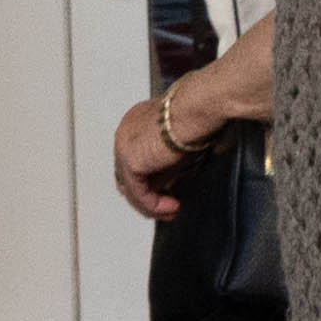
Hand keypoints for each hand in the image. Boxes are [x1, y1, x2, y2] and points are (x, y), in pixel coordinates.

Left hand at [109, 81, 207, 220]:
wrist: (196, 108)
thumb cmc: (196, 116)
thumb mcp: (178, 145)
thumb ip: (167, 165)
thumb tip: (166, 187)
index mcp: (134, 123)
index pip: (134, 160)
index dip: (148, 182)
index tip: (166, 195)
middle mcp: (125, 133)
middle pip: (128, 176)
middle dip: (147, 197)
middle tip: (166, 210)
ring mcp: (123, 146)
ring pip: (131, 187)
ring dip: (151, 205)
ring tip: (171, 212)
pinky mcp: (130, 160)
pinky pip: (139, 193)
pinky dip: (154, 205)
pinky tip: (172, 207)